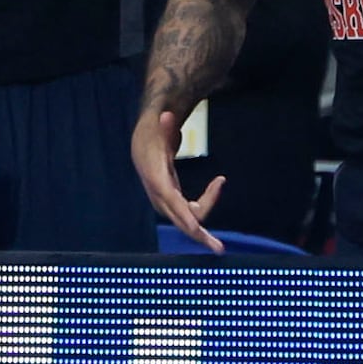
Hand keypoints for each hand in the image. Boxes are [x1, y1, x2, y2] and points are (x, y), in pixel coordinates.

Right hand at [131, 102, 225, 249]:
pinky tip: (218, 184)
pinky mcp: (173, 202)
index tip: (195, 228)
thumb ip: (164, 124)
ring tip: (219, 247)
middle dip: (198, 235)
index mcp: (156, 178)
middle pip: (180, 219)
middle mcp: (159, 195)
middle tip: (218, 248)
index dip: (183, 214)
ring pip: (187, 221)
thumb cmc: (153, 133)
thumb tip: (166, 115)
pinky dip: (205, 204)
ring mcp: (166, 202)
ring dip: (203, 231)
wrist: (143, 144)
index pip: (170, 200)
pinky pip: (191, 212)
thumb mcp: (158, 126)